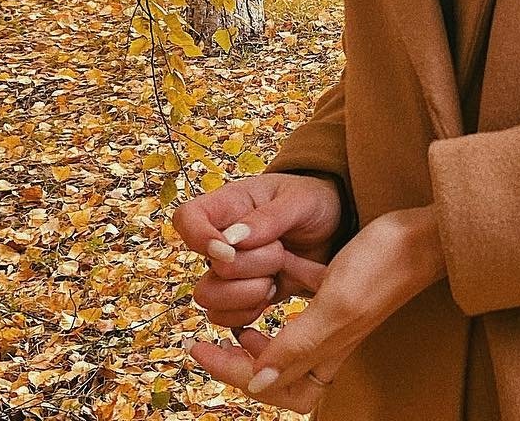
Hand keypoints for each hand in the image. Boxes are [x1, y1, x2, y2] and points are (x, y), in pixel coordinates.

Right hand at [173, 173, 342, 330]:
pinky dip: (250, 312)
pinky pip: (224, 319)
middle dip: (249, 267)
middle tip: (280, 252)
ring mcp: (227, 272)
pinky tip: (273, 292)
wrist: (332, 229)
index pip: (186, 218)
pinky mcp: (239, 297)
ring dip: (249, 293)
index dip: (198, 238)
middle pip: (207, 269)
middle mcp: (220, 240)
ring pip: (210, 299)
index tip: (229, 250)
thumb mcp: (299, 200)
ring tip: (276, 276)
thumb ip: (269, 218)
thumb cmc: (312, 202)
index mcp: (228, 206)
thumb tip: (232, 239)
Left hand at [186, 204, 445, 413]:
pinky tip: (267, 278)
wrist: (422, 233)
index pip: (267, 382)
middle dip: (236, 363)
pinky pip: (299, 308)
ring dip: (255, 338)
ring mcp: (333, 317)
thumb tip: (257, 382)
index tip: (200, 348)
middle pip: (273, 374)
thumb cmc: (383, 264)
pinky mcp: (337, 292)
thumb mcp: (336, 302)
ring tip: (235, 320)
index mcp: (328, 353)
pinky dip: (278, 300)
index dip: (229, 371)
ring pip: (284, 344)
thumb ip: (298, 343)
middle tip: (207, 342)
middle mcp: (328, 343)